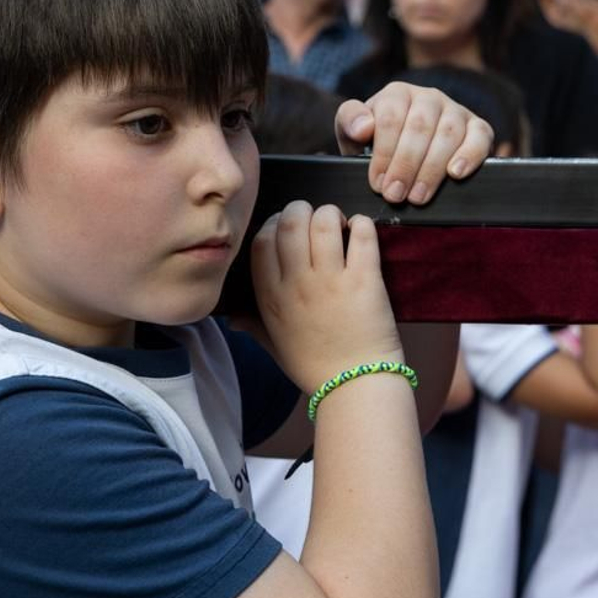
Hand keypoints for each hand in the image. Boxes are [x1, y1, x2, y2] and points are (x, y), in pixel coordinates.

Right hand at [251, 202, 402, 393]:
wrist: (354, 387)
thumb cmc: (314, 368)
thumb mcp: (274, 346)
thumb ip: (253, 326)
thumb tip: (233, 319)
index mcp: (271, 297)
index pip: (261, 241)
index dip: (273, 223)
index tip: (286, 226)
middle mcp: (297, 284)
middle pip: (291, 222)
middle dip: (302, 209)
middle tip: (316, 218)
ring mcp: (330, 281)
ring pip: (324, 221)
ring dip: (332, 214)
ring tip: (340, 224)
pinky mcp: (364, 280)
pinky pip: (361, 235)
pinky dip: (361, 224)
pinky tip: (360, 230)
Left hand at [335, 82, 493, 204]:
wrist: (404, 151)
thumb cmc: (376, 142)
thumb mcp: (353, 132)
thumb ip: (349, 122)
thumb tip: (363, 128)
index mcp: (397, 94)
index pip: (391, 116)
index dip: (384, 152)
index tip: (377, 183)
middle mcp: (428, 97)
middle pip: (420, 126)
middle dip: (406, 165)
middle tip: (395, 195)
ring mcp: (455, 110)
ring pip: (448, 132)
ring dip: (432, 168)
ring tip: (418, 197)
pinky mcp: (478, 127)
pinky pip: (480, 136)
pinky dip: (470, 155)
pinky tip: (456, 174)